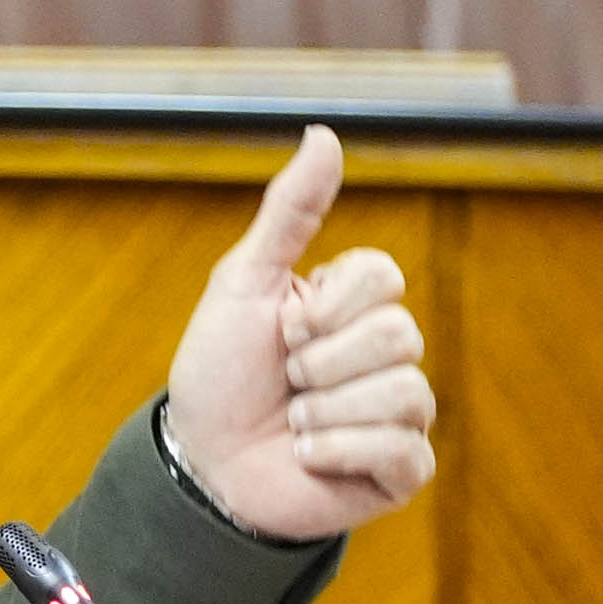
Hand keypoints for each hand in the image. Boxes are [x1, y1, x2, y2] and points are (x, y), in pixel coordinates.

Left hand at [161, 124, 435, 540]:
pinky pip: (403, 448)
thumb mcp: (244, 282)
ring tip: (292, 424)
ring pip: (403, 391)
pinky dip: (339, 451)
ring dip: (323, 411)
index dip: (324, 307)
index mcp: (356, 305)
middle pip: (397, 334)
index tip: (283, 328)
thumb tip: (324, 133)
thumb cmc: (219, 373)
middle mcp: (387, 355)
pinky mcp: (401, 470)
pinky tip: (307, 458)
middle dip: (317, 362)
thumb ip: (290, 212)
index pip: (382, 278)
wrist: (199, 464)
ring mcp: (400, 413)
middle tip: (284, 382)